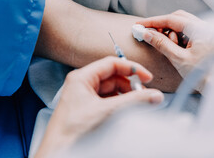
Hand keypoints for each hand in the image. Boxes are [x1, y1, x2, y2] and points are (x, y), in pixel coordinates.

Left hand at [36, 56, 163, 156]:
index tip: (146, 77)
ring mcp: (84, 97)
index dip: (131, 69)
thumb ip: (134, 101)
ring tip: (136, 104)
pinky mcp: (88, 109)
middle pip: (113, 77)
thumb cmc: (72, 131)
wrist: (60, 152)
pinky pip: (108, 101)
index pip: (112, 64)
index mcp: (82, 78)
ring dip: (125, 96)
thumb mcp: (107, 111)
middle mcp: (82, 85)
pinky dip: (119, 104)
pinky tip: (126, 111)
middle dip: (129, 85)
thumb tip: (153, 95)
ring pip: (112, 90)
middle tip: (143, 94)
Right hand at [137, 10, 213, 78]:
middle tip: (149, 34)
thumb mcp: (179, 59)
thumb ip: (162, 44)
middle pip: (179, 18)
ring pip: (184, 25)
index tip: (140, 25)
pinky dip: (179, 38)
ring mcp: (208, 33)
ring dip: (171, 33)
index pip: (173, 19)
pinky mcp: (207, 40)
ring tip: (169, 48)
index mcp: (202, 29)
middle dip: (163, 25)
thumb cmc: (204, 76)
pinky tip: (176, 48)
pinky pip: (189, 33)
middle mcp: (207, 27)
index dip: (154, 21)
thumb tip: (147, 33)